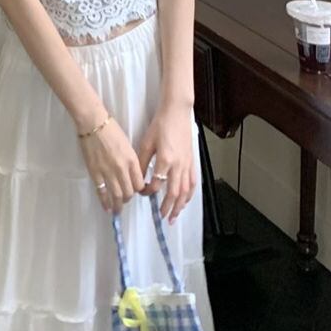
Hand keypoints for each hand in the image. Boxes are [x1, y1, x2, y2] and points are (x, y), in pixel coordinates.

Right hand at [78, 117, 145, 213]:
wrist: (93, 123)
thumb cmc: (111, 130)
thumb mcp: (127, 145)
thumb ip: (130, 161)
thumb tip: (130, 174)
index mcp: (132, 160)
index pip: (139, 183)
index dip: (139, 190)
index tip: (136, 191)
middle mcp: (122, 169)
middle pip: (129, 192)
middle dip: (128, 198)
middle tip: (126, 200)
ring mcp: (108, 172)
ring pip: (117, 196)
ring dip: (118, 205)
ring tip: (117, 210)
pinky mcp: (95, 173)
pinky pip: (102, 192)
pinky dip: (105, 202)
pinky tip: (106, 208)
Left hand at [137, 103, 196, 223]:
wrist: (177, 112)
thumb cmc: (160, 125)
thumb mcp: (146, 142)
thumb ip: (142, 162)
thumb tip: (137, 178)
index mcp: (165, 159)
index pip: (157, 184)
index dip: (149, 192)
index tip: (143, 193)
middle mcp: (178, 165)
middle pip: (174, 193)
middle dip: (168, 207)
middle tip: (162, 217)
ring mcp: (187, 164)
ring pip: (186, 190)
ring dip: (180, 205)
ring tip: (175, 216)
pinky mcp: (192, 161)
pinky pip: (193, 182)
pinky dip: (190, 194)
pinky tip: (185, 200)